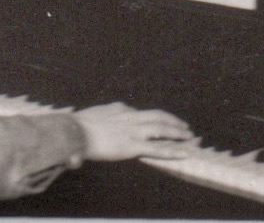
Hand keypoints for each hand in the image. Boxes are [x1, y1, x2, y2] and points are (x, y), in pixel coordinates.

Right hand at [73, 102, 192, 160]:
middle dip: (172, 121)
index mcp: (119, 109)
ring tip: (190, 137)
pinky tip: (184, 153)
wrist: (73, 131)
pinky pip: (156, 149)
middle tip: (184, 126)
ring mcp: (132, 131)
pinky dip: (172, 151)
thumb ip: (99, 118)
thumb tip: (97, 120)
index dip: (152, 119)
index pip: (140, 113)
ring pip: (161, 129)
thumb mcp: (91, 117)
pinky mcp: (132, 146)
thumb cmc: (76, 126)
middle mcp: (129, 117)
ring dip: (177, 133)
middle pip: (157, 116)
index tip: (159, 123)